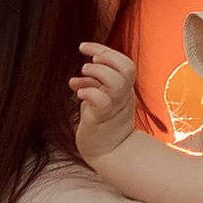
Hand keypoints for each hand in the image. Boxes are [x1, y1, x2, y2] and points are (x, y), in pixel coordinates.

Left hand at [72, 41, 141, 162]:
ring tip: (83, 74)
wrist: (109, 154)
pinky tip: (79, 94)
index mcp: (125, 90)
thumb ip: (92, 88)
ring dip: (97, 72)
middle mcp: (124, 97)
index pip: (125, 63)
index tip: (85, 48)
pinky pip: (102, 102)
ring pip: (116, 83)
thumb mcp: (101, 101)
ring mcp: (115, 109)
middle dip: (106, 57)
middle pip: (127, 69)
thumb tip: (75, 79)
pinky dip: (89, 92)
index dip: (106, 50)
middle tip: (88, 60)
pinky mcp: (102, 120)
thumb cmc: (103, 126)